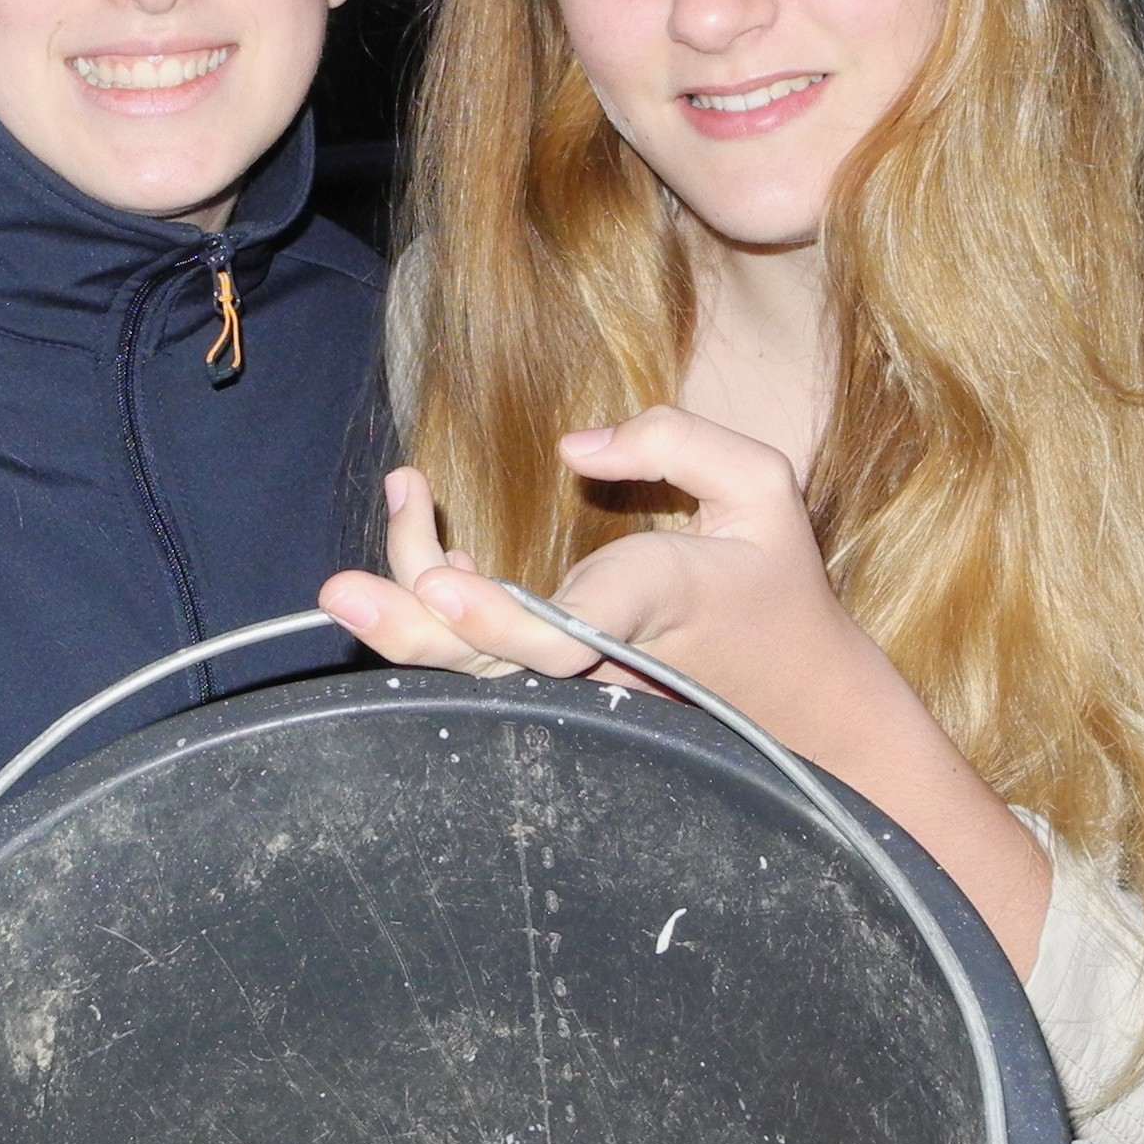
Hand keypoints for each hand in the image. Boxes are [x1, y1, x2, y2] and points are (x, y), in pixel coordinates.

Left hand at [318, 412, 1047, 974]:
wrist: (802, 701)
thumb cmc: (774, 582)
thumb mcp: (763, 487)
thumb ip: (674, 441)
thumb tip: (574, 446)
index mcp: (659, 603)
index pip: (578, 624)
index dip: (507, 618)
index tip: (445, 589)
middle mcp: (605, 659)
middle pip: (494, 664)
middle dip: (412, 631)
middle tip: (340, 589)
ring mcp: (577, 687)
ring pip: (478, 675)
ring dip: (407, 627)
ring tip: (352, 571)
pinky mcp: (562, 692)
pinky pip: (489, 669)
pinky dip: (442, 626)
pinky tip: (428, 564)